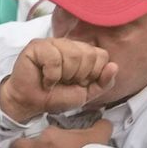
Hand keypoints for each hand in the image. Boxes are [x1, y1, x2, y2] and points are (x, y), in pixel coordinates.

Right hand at [0, 32, 120, 123]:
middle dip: (78, 76)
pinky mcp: (37, 46)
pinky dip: (51, 75)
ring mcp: (53, 43)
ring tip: (55, 81)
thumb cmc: (56, 97)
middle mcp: (70, 44)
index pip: (102, 55)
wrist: (32, 104)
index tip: (79, 83)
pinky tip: (45, 80)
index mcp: (83, 52)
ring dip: (64, 76)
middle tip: (65, 82)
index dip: (92, 74)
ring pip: (73, 55)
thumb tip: (114, 66)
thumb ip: (103, 82)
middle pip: (89, 54)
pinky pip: (54, 57)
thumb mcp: (86, 94)